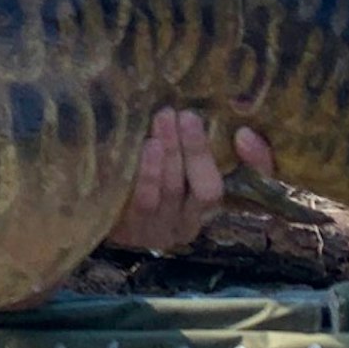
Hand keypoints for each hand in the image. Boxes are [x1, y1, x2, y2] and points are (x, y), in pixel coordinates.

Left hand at [107, 108, 274, 254]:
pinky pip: (144, 202)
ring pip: (174, 192)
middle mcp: (192, 223)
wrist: (92, 205)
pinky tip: (146, 146)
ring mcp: (161, 231)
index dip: (257, 163)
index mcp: (211, 204)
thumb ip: (201, 140)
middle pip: (207, 190)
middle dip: (197, 150)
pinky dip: (148, 173)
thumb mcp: (175, 156)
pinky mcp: (130, 232)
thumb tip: (242, 132)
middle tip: (186, 115)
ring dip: (171, 153)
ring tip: (163, 120)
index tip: (243, 133)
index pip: (251, 186)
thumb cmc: (144, 171)